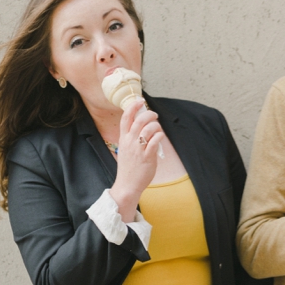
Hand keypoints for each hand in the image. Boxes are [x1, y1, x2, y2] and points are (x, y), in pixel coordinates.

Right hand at [109, 100, 166, 216]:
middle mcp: (129, 142)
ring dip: (156, 125)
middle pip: (138, 120)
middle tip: (155, 115)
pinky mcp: (147, 157)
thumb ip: (132, 138)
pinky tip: (160, 137)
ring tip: (158, 129)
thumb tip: (143, 126)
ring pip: (147, 129)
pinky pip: (154, 141)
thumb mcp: (126, 150)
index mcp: (123, 139)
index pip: (125, 118)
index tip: (139, 100)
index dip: (132, 107)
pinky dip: (159, 136)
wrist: (127, 185)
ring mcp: (138, 149)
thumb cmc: (129, 167)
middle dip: (149, 114)